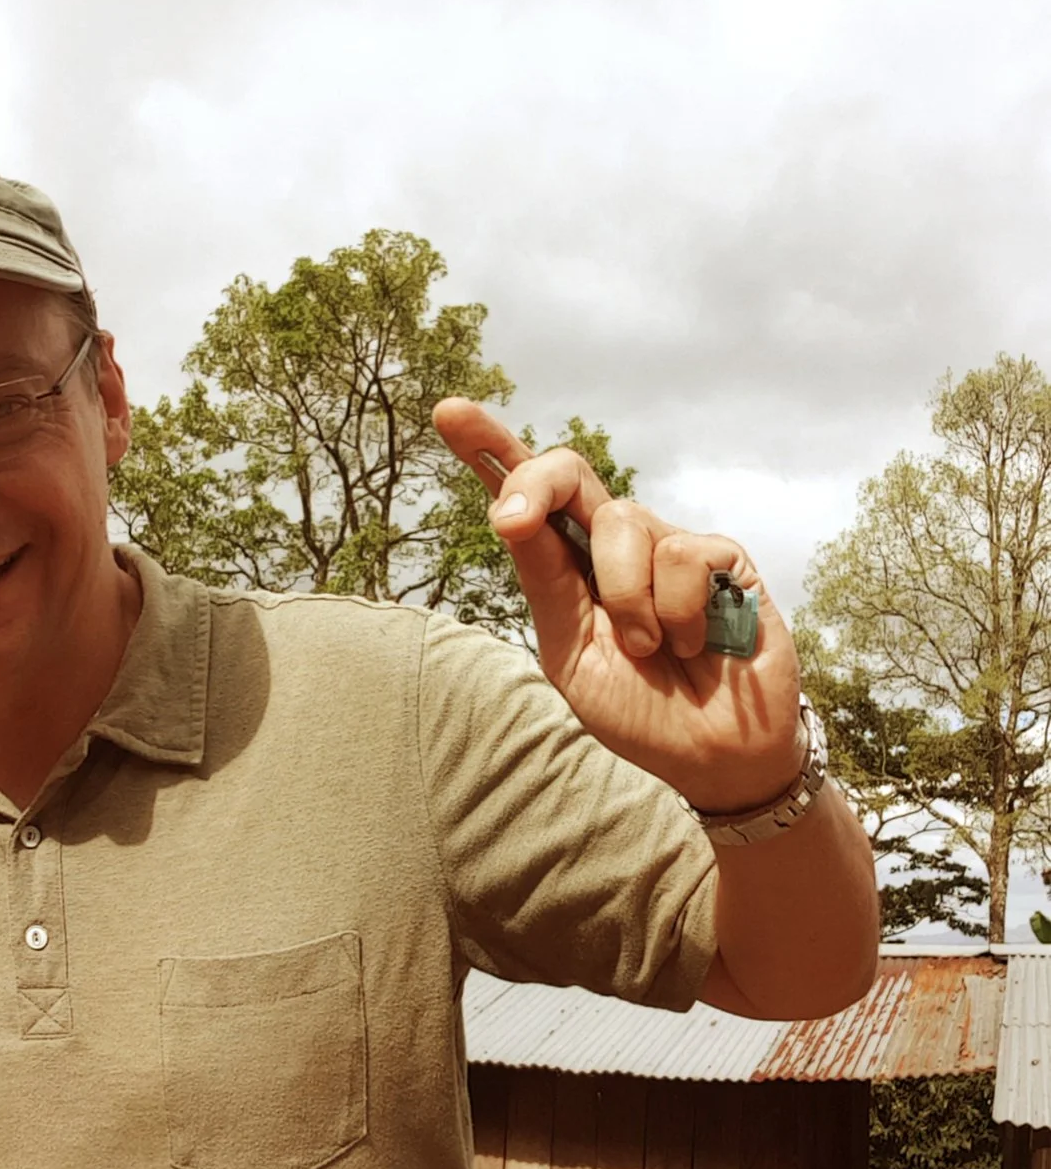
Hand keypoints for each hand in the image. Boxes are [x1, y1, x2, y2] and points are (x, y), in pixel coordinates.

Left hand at [433, 398, 805, 811]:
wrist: (709, 756)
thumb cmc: (635, 708)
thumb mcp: (569, 650)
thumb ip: (544, 583)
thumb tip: (512, 513)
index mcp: (563, 564)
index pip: (523, 496)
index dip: (487, 448)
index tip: (447, 412)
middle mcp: (612, 541)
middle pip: (568, 472)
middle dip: (534, 483)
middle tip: (513, 520)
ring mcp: (667, 543)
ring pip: (623, 523)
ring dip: (627, 602)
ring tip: (651, 650)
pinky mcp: (721, 556)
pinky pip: (682, 556)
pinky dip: (680, 614)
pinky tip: (697, 644)